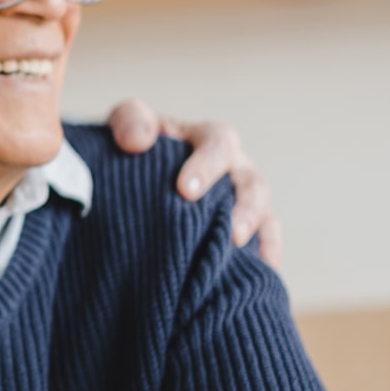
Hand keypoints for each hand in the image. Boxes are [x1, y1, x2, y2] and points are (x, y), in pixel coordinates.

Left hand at [107, 99, 280, 266]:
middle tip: (230, 232)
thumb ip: (129, 120)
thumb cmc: (131, 149)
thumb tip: (137, 140)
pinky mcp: (242, 228)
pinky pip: (265, 240)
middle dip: (243, 207)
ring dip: (255, 231)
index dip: (207, 165)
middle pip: (252, 183)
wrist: (126, 183)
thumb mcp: (124, 127)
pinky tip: (260, 270)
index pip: (219, 144)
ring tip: (237, 248)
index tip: (185, 190)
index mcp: (206, 140)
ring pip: (264, 212)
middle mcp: (233, 168)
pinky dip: (266, 254)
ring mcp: (240, 199)